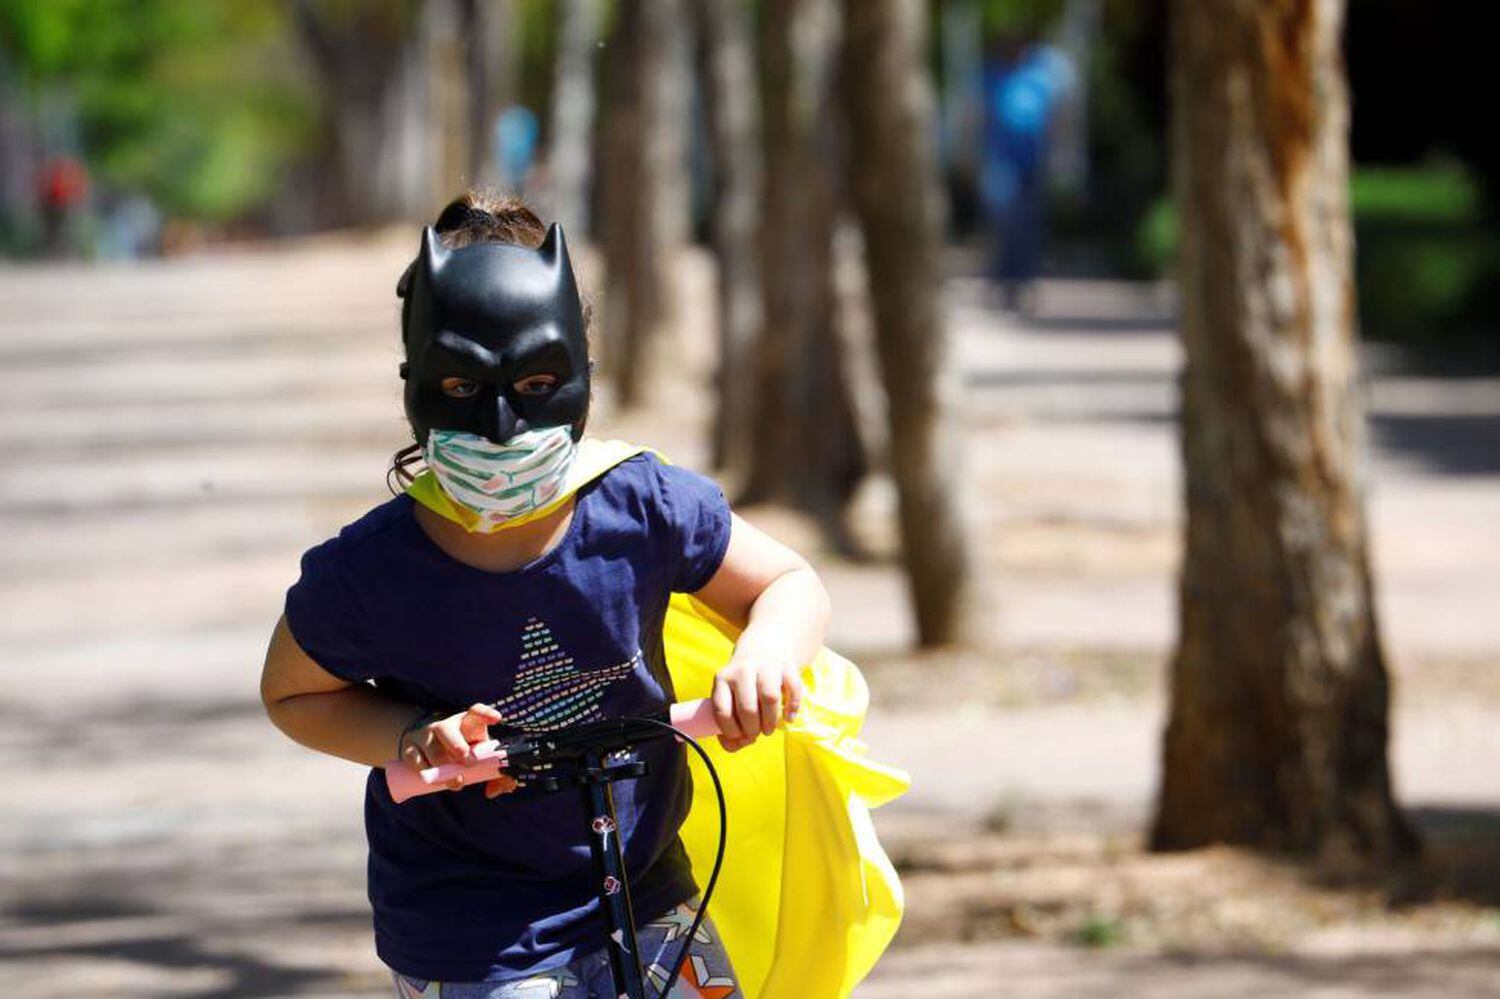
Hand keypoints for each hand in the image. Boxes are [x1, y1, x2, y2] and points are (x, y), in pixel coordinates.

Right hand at [398, 702, 517, 798]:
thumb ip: (493, 774)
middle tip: (467, 761)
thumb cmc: (462, 750)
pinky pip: (415, 760)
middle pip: (447, 729)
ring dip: (444, 768)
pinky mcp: (410, 747)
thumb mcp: (479, 755)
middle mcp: (445, 725)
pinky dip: (425, 772)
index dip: (486, 713)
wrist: (426, 745)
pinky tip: (434, 780)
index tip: (496, 718)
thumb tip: (492, 791)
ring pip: (432, 748)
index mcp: (468, 722)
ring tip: (457, 782)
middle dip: (457, 745)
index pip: (476, 711)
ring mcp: (425, 735)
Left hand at [710, 660, 804, 752]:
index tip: (739, 737)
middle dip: (752, 730)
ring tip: (768, 729)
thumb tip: (735, 744)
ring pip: (769, 698)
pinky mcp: (787, 667)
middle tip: (756, 734)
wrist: (766, 648)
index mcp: (722, 679)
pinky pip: (793, 690)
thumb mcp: (730, 695)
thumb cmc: (744, 683)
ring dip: (770, 721)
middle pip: (747, 708)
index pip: (722, 711)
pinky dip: (792, 709)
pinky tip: (788, 717)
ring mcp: (766, 666)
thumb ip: (729, 723)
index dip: (731, 732)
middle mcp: (742, 670)